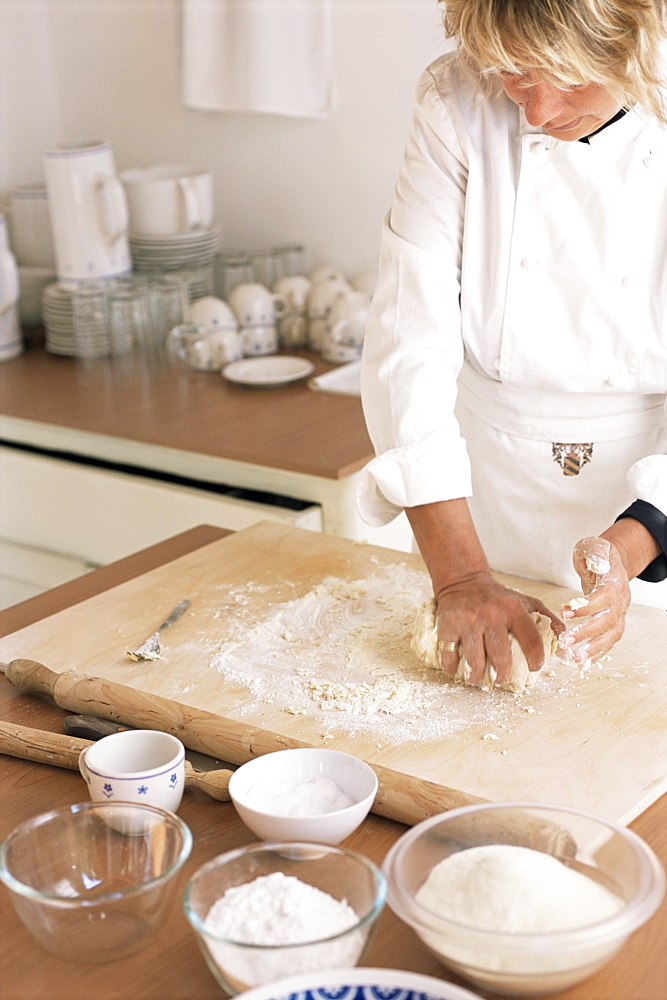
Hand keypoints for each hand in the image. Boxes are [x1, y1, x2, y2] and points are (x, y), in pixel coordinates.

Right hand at [434, 571, 562, 685]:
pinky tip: (457, 669)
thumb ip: (547, 619)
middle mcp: (491, 615)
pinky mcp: (448, 625)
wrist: (463, 581)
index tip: (535, 667)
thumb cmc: (497, 596)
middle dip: (502, 675)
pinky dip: (452, 667)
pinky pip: (449, 654)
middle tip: (501, 679)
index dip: (536, 659)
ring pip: (474, 660)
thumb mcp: (525, 601)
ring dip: (476, 676)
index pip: (531, 639)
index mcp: (513, 610)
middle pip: (500, 656)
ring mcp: (468, 622)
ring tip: (478, 679)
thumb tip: (564, 643)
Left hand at [559, 536, 630, 665]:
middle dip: (587, 632)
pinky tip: (584, 663)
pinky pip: (609, 641)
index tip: (565, 610)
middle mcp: (620, 600)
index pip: (604, 596)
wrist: (610, 562)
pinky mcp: (613, 623)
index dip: (587, 605)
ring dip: (594, 648)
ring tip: (576, 659)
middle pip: (608, 619)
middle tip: (566, 640)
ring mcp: (619, 613)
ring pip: (611, 635)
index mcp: (614, 581)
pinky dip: (597, 653)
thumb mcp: (592, 546)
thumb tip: (597, 564)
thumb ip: (594, 553)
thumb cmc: (596, 555)